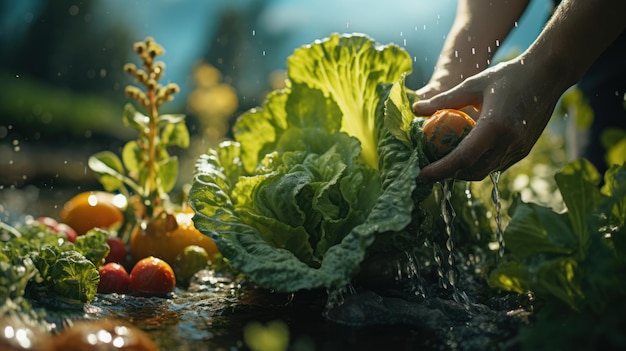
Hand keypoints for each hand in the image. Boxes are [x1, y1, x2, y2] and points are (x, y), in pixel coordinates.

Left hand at [413, 56, 563, 182]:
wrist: (548, 74)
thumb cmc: (508, 75)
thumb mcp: (472, 84)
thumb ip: (444, 100)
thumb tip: (416, 109)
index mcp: (494, 126)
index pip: (462, 158)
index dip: (440, 170)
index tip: (422, 175)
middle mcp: (508, 142)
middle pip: (472, 171)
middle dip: (449, 174)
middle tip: (429, 169)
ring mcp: (519, 149)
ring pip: (485, 171)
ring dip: (464, 171)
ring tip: (444, 162)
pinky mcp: (524, 150)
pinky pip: (496, 165)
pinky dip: (479, 164)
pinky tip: (466, 154)